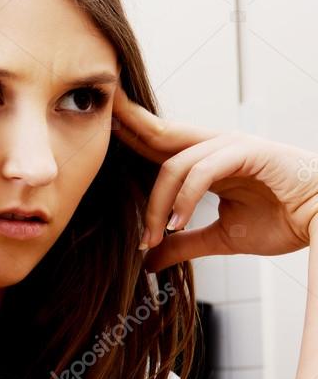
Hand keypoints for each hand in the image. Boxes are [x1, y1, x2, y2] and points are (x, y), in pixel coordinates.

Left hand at [111, 87, 317, 272]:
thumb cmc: (283, 222)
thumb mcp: (221, 239)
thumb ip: (183, 244)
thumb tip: (149, 260)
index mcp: (206, 159)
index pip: (157, 144)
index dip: (127, 137)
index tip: (94, 134)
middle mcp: (215, 145)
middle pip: (159, 132)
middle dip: (127, 124)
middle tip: (95, 119)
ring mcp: (232, 145)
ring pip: (175, 163)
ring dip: (158, 203)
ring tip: (154, 235)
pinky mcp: (250, 152)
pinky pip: (203, 171)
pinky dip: (185, 198)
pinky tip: (176, 224)